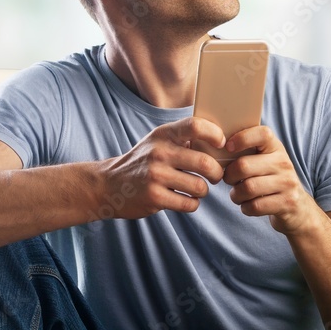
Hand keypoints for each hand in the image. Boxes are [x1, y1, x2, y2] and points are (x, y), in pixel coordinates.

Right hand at [98, 116, 226, 218]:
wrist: (109, 184)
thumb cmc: (144, 161)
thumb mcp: (158, 141)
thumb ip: (184, 137)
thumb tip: (222, 139)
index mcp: (164, 134)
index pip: (195, 126)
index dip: (215, 134)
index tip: (222, 145)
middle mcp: (159, 152)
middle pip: (205, 162)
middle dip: (217, 173)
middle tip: (215, 176)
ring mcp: (155, 176)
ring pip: (200, 186)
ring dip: (204, 190)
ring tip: (197, 188)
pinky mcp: (154, 198)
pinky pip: (189, 203)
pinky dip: (193, 203)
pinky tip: (186, 199)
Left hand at [222, 125, 320, 234]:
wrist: (297, 207)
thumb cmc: (270, 180)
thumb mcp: (265, 161)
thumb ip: (247, 152)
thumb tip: (216, 147)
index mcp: (276, 147)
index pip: (261, 134)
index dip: (241, 138)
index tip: (228, 148)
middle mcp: (284, 163)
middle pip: (243, 166)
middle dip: (229, 176)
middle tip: (229, 180)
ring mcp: (287, 183)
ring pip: (247, 188)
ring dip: (235, 195)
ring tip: (238, 194)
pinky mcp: (287, 202)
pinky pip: (255, 206)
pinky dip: (245, 208)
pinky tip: (248, 205)